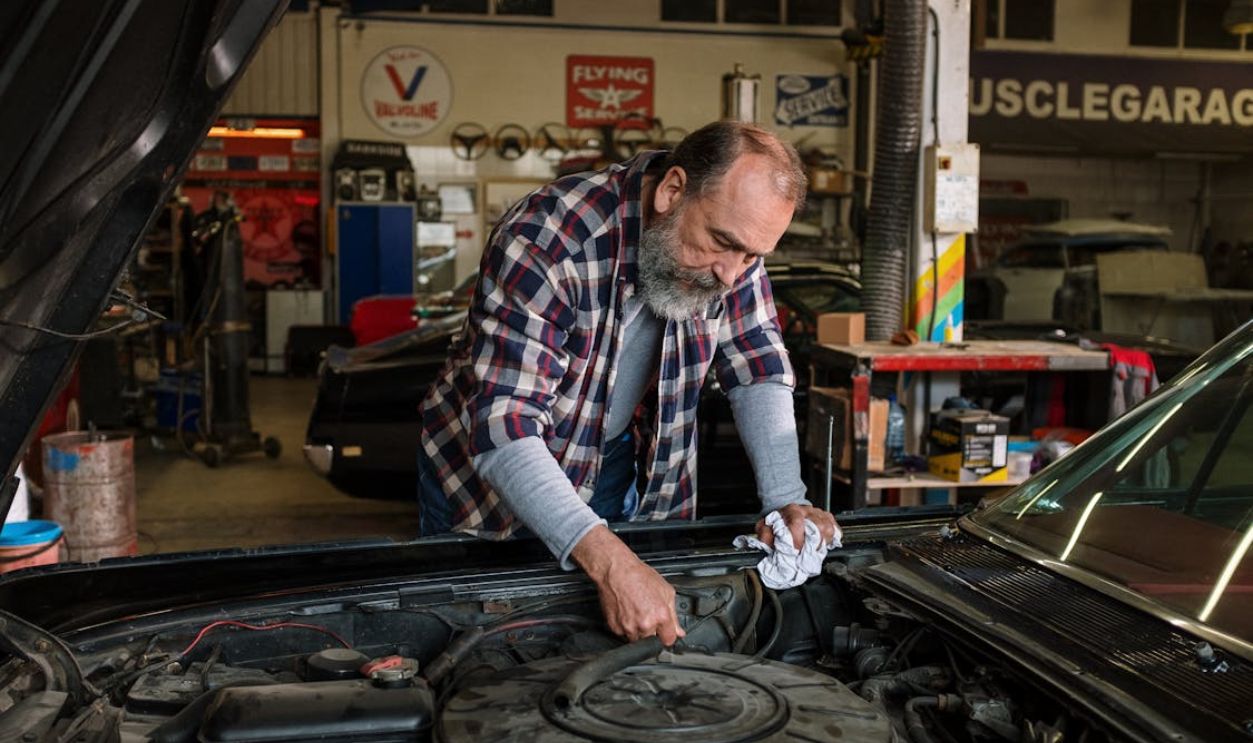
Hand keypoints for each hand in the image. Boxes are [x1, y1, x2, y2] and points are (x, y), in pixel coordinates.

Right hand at [570, 526, 685, 645]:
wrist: (616, 570)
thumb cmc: (639, 576)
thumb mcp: (665, 590)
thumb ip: (674, 615)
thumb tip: (679, 631)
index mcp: (660, 616)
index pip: (669, 640)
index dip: (667, 635)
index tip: (665, 631)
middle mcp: (644, 624)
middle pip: (652, 641)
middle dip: (652, 632)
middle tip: (648, 615)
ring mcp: (628, 627)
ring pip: (637, 639)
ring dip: (638, 631)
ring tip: (636, 612)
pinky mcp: (615, 627)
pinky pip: (623, 634)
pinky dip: (625, 626)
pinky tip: (627, 612)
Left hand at [756, 503, 839, 549]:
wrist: (788, 514)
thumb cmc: (779, 523)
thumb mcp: (766, 527)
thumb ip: (765, 534)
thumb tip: (767, 542)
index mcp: (791, 511)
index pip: (797, 523)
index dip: (797, 539)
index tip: (795, 550)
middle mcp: (807, 510)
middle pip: (818, 525)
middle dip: (812, 543)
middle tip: (806, 553)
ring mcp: (819, 514)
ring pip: (828, 528)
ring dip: (821, 542)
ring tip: (812, 549)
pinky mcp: (828, 519)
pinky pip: (836, 530)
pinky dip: (831, 539)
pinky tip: (822, 543)